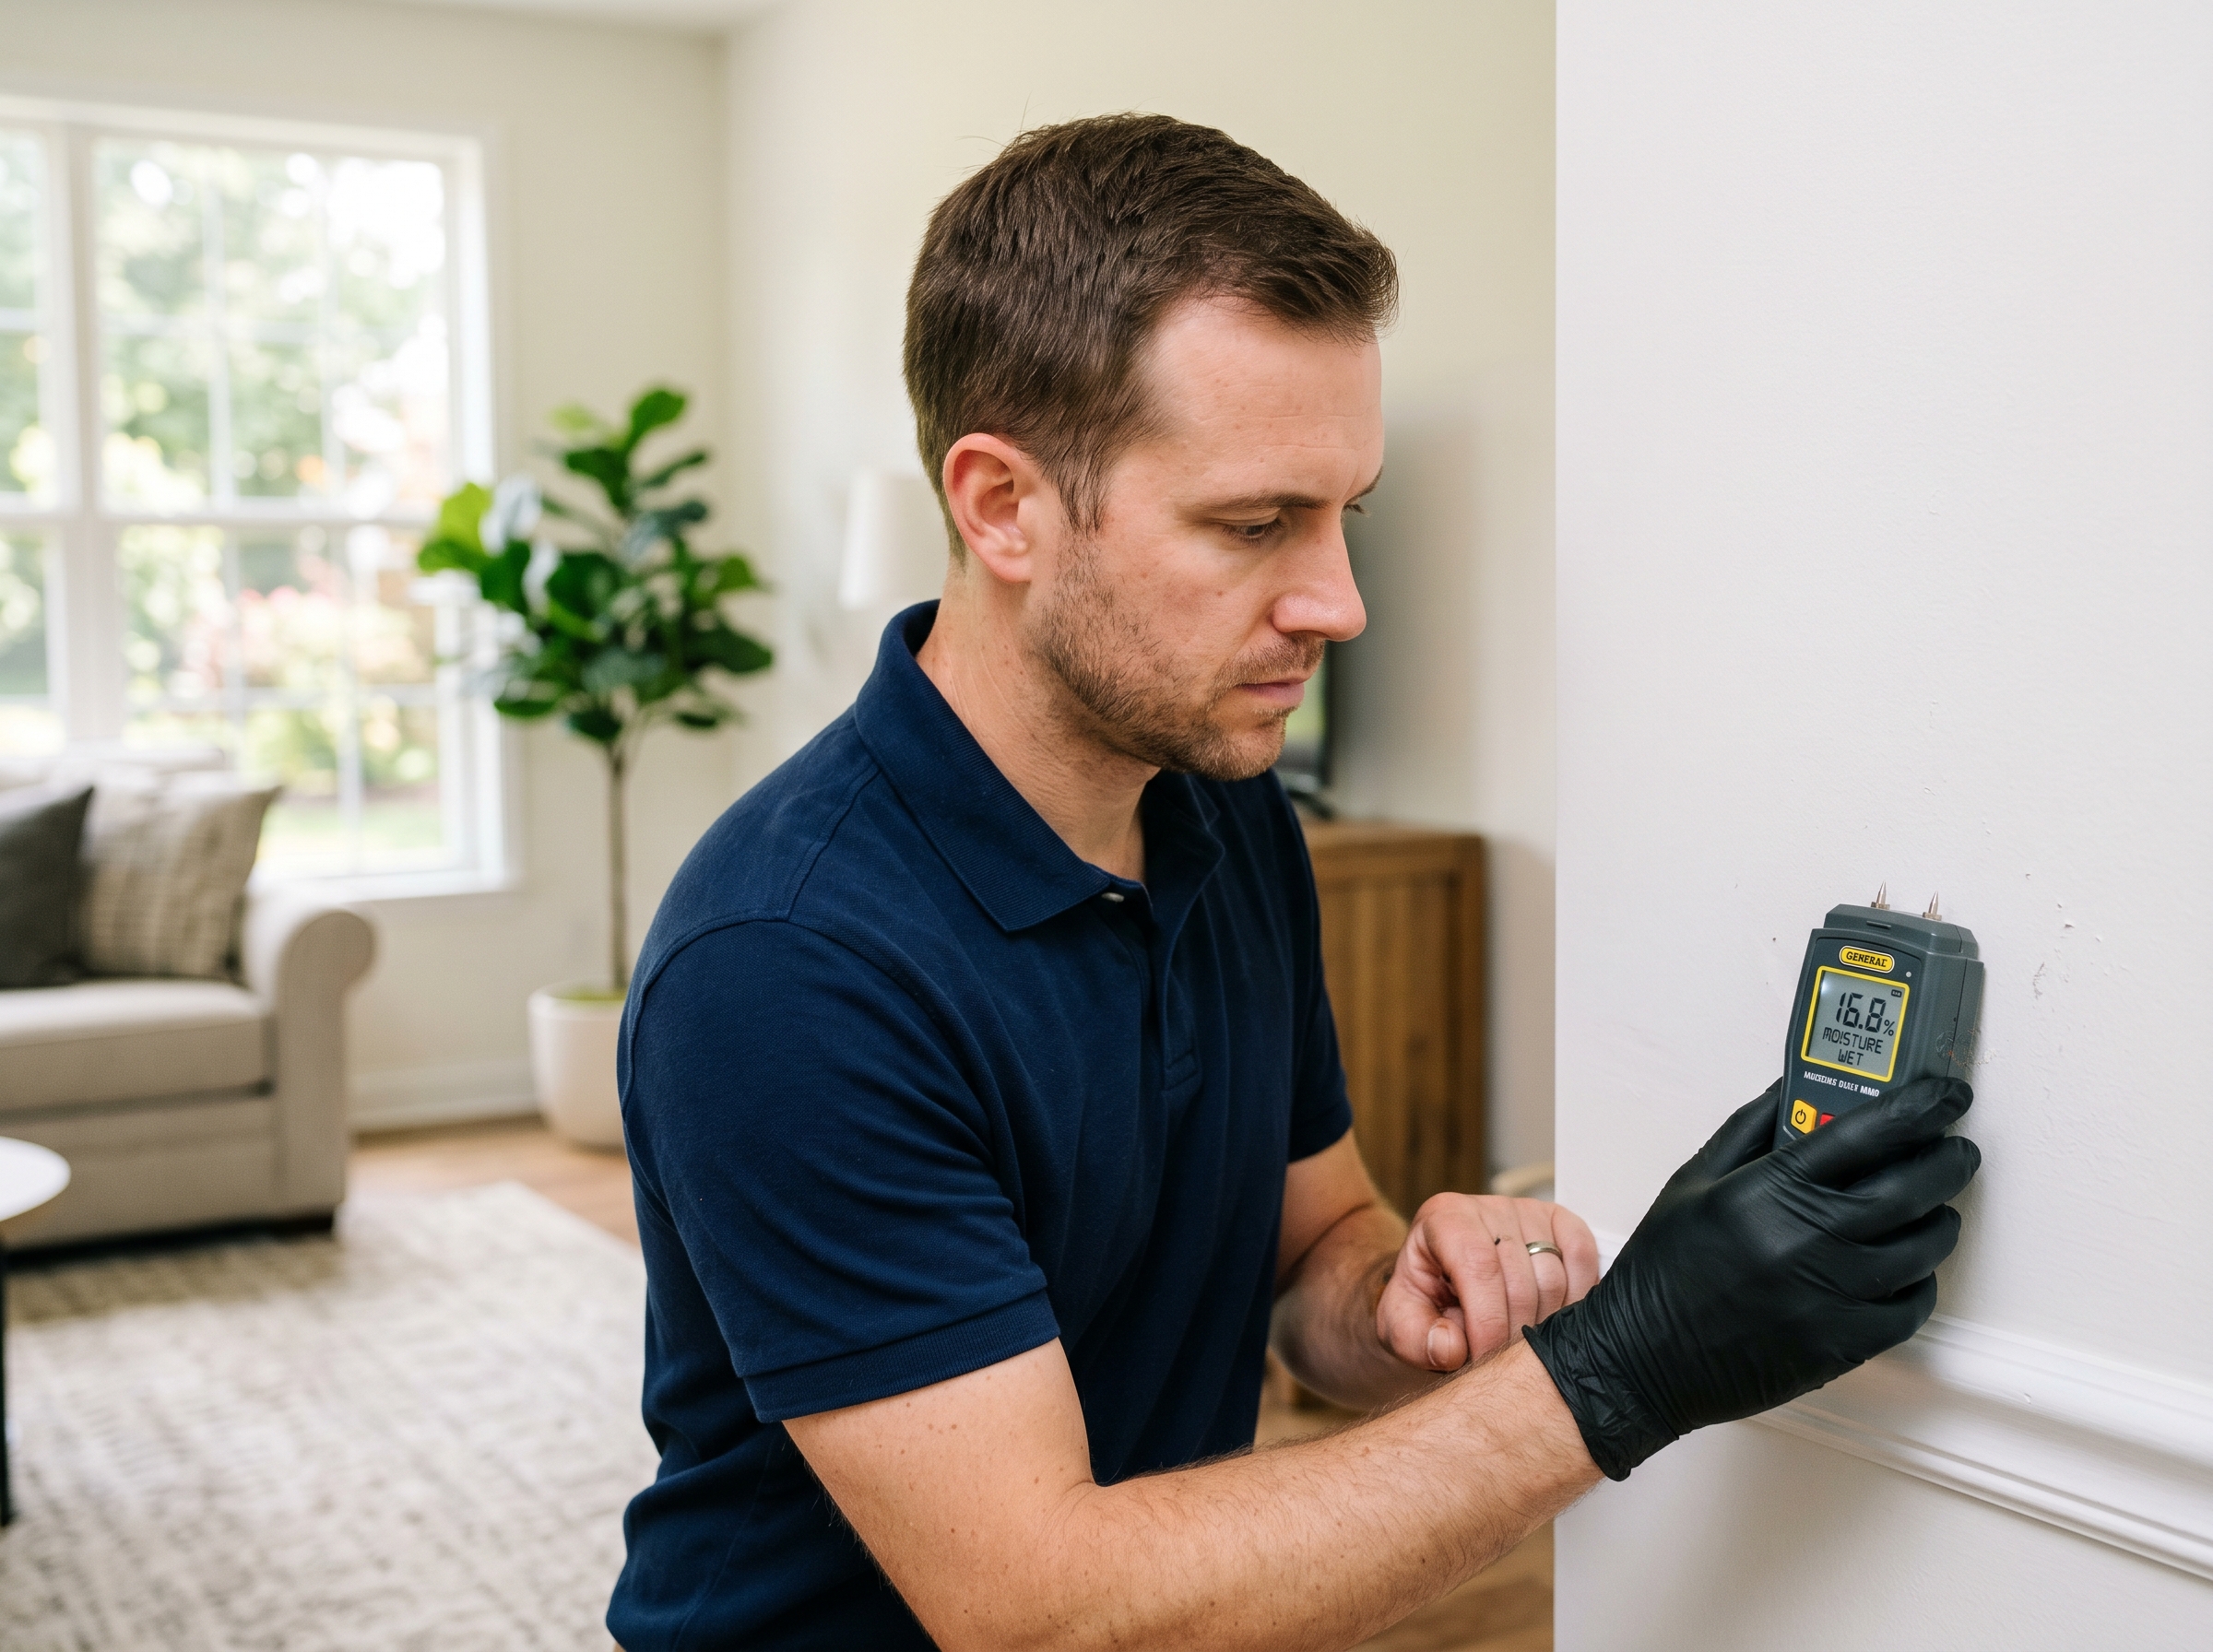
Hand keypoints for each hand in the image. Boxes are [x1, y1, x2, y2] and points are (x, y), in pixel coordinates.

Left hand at [1375, 1193, 1600, 1372]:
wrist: (1443, 1286)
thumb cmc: (1424, 1302)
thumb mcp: (1401, 1325)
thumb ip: (1416, 1339)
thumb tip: (1451, 1346)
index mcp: (1443, 1220)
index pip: (1477, 1265)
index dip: (1487, 1320)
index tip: (1484, 1358)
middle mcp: (1486, 1208)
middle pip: (1520, 1278)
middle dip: (1514, 1332)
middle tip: (1501, 1360)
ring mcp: (1526, 1211)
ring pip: (1555, 1275)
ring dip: (1545, 1323)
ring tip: (1520, 1343)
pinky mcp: (1559, 1222)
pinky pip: (1583, 1257)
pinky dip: (1577, 1296)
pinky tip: (1553, 1320)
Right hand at [1524, 1076, 1980, 1479]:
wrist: (1644, 1357)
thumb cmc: (1664, 1269)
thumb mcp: (1694, 1181)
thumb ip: (1749, 1129)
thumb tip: (1794, 1089)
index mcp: (1772, 1188)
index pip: (1870, 1132)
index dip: (1921, 1106)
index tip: (1944, 1095)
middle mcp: (1811, 1238)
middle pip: (1915, 1186)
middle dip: (1949, 1159)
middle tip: (1954, 1149)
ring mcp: (1834, 1295)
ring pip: (1925, 1247)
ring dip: (1940, 1219)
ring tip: (1932, 1209)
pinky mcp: (1845, 1344)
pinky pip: (1912, 1307)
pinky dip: (1920, 1282)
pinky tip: (1905, 1269)